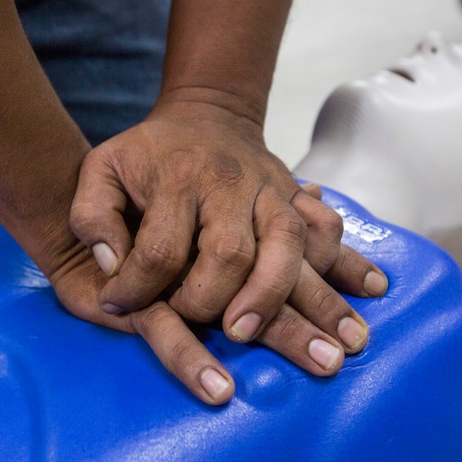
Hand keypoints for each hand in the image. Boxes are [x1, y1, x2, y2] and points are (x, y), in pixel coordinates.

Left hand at [66, 92, 387, 402]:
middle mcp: (229, 185)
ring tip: (328, 346)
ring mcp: (271, 190)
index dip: (139, 287)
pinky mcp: (297, 196)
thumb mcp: (100, 172)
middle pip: (233, 253)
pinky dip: (348, 258)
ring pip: (292, 244)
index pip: (161, 248)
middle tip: (222, 337)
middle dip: (224, 303)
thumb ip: (92, 216)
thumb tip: (110, 266)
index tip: (120, 308)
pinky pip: (328, 226)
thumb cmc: (146, 156)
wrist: (205, 115)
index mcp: (177, 179)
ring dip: (305, 298)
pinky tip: (369, 288)